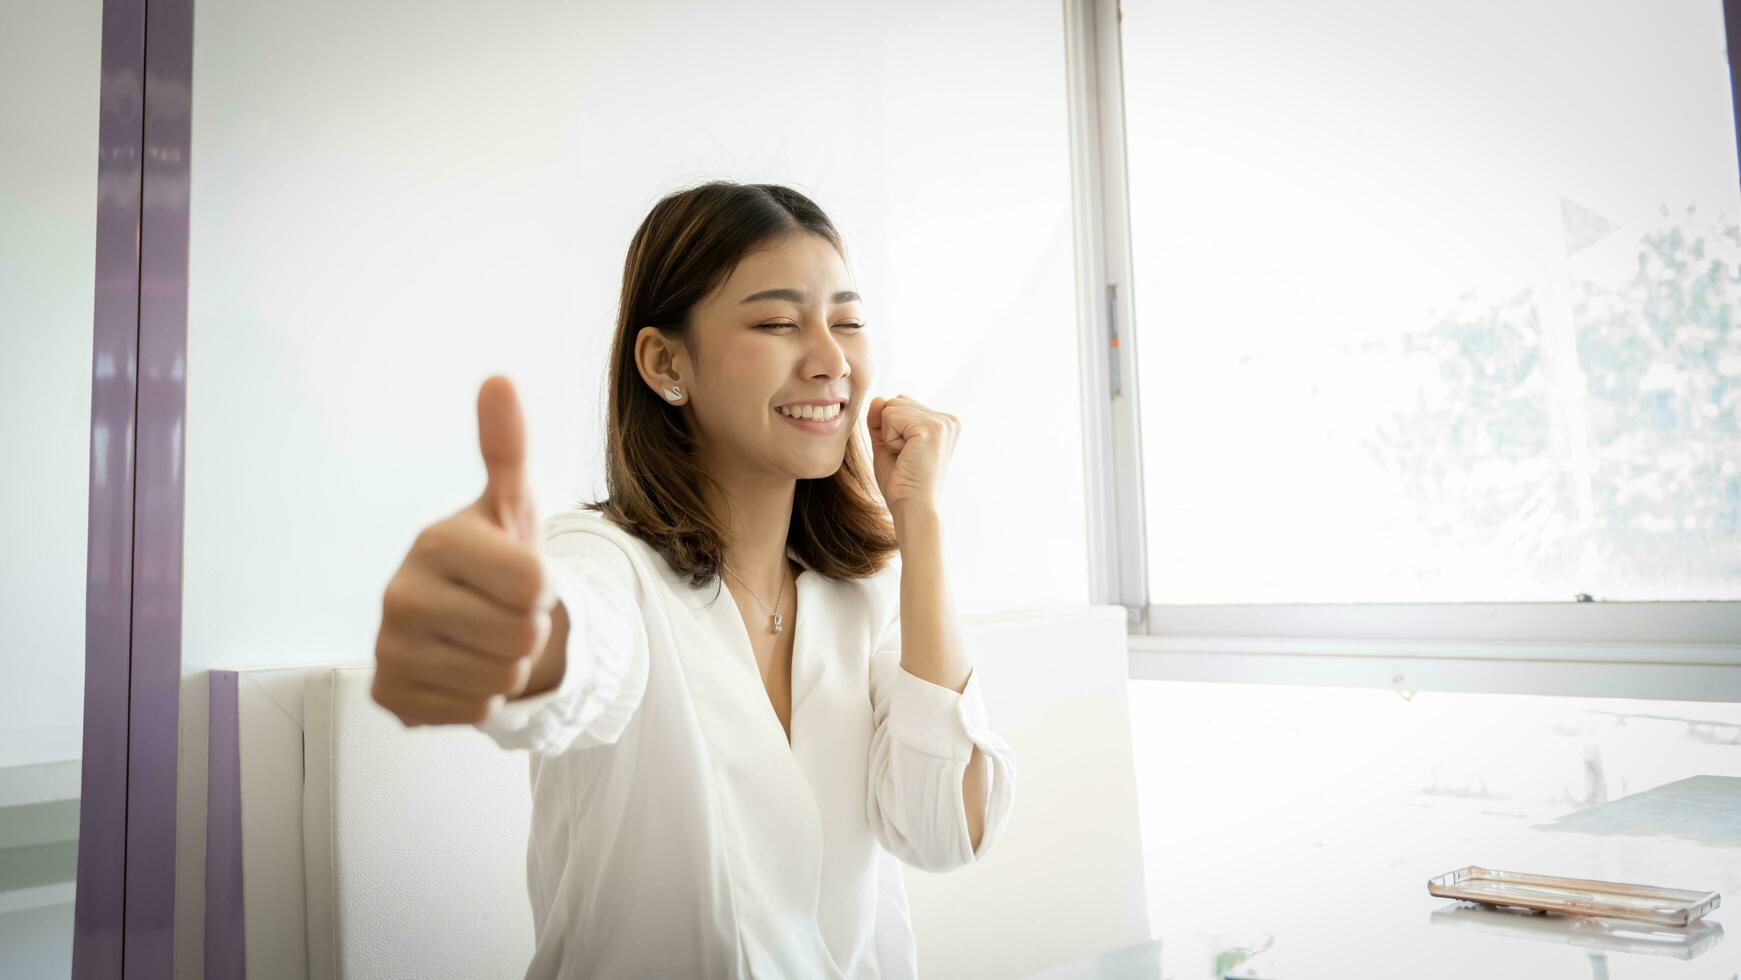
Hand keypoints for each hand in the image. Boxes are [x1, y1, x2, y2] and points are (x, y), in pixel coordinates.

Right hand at [371, 376, 559, 725]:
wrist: (461, 621)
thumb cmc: (494, 559)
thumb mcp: (511, 504)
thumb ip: (507, 447)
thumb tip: (499, 380)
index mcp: (435, 542)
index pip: (534, 584)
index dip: (543, 586)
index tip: (519, 575)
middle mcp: (398, 594)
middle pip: (521, 636)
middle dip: (526, 629)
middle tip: (500, 611)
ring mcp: (389, 649)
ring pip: (502, 679)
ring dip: (507, 665)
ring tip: (483, 638)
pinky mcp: (390, 696)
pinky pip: (475, 712)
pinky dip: (479, 698)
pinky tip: (459, 668)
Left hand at [866, 393, 958, 517]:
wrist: (912, 507)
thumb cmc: (902, 483)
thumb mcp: (888, 445)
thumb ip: (881, 420)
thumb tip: (878, 398)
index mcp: (944, 423)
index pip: (902, 403)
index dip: (893, 430)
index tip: (907, 455)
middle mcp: (948, 420)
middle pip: (896, 401)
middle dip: (890, 430)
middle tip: (906, 457)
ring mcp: (942, 423)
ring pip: (891, 407)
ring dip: (889, 435)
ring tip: (906, 457)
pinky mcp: (931, 428)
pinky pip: (890, 416)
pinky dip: (889, 439)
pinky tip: (905, 455)